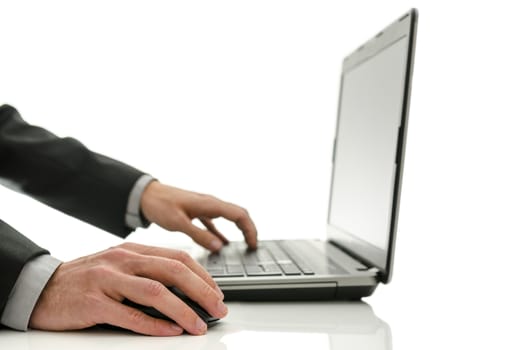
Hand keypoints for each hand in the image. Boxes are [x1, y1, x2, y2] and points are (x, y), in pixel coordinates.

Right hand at [29, 243, 226, 335]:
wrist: (42, 288)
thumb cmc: (86, 280)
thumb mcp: (119, 267)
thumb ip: (147, 273)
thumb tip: (186, 292)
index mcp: (132, 251)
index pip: (177, 257)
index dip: (202, 275)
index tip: (217, 292)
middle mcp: (123, 260)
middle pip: (173, 271)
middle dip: (202, 291)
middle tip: (219, 308)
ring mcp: (108, 279)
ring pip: (156, 292)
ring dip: (184, 310)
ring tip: (200, 324)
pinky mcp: (94, 302)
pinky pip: (130, 315)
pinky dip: (155, 325)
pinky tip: (171, 331)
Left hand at [140, 181, 257, 251]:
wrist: (144, 194)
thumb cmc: (159, 204)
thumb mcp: (178, 222)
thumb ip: (200, 235)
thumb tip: (220, 247)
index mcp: (209, 204)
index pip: (239, 215)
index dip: (250, 229)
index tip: (253, 244)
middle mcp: (210, 203)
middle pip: (238, 214)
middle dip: (249, 230)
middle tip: (254, 247)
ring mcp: (204, 207)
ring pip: (229, 217)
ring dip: (238, 230)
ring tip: (244, 246)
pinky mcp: (196, 211)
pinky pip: (215, 222)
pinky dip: (222, 233)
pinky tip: (222, 244)